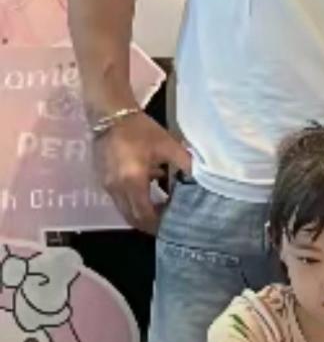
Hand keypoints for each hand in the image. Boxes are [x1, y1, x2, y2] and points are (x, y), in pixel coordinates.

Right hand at [91, 110, 191, 233]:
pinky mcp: (104, 180)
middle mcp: (117, 188)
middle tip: (167, 221)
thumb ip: (185, 163)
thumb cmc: (140, 130)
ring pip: (124, 209)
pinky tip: (149, 188)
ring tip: (161, 207)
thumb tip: (201, 177)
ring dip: (141, 211)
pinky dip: (133, 200)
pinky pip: (119, 198)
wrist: (110, 116)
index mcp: (133, 181)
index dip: (157, 223)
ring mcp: (107, 186)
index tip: (172, 226)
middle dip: (149, 222)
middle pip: (132, 217)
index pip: (144, 214)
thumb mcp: (168, 145)